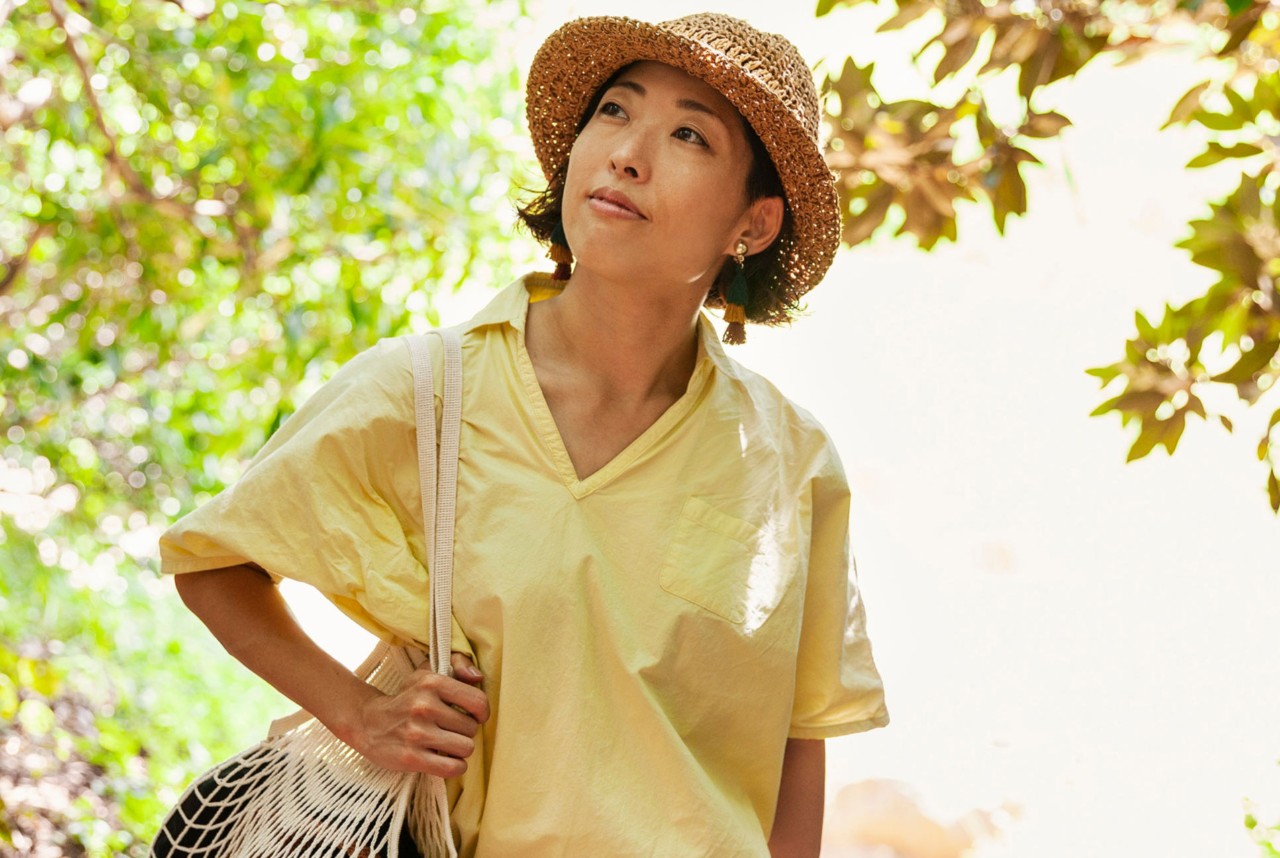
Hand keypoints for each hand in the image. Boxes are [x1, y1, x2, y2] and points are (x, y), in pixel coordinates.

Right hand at [352, 652, 488, 776]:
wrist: (368, 722)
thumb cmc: (406, 698)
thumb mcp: (426, 674)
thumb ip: (457, 665)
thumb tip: (477, 676)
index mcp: (431, 683)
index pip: (477, 701)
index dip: (482, 712)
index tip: (475, 716)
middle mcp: (424, 706)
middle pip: (472, 728)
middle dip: (465, 732)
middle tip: (451, 730)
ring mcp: (417, 734)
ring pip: (466, 748)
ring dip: (460, 750)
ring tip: (447, 744)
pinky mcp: (411, 758)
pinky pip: (452, 768)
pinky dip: (455, 767)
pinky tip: (445, 760)